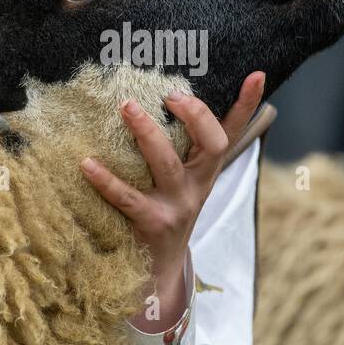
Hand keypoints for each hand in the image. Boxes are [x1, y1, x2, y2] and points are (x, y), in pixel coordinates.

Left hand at [79, 72, 266, 326]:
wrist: (157, 270)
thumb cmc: (162, 210)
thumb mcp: (178, 179)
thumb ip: (176, 145)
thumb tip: (151, 97)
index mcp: (207, 169)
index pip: (233, 132)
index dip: (248, 104)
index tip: (256, 74)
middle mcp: (199, 185)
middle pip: (211, 144)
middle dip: (194, 114)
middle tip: (168, 94)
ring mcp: (178, 206)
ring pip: (167, 164)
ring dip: (147, 133)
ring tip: (126, 107)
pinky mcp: (152, 224)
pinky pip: (127, 198)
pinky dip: (106, 180)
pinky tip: (86, 163)